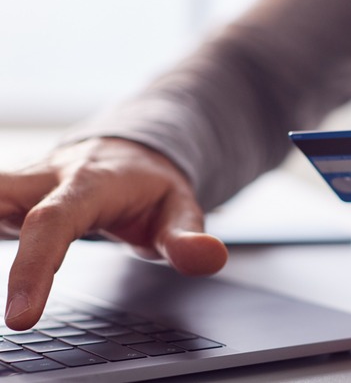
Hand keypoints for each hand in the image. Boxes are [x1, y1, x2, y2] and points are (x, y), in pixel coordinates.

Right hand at [0, 138, 227, 329]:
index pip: (54, 224)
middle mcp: (47, 178)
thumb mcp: (181, 209)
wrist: (132, 153)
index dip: (33, 267)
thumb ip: (188, 237)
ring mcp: (22, 185)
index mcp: (91, 184)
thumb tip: (208, 258)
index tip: (19, 319)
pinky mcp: (8, 196)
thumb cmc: (152, 188)